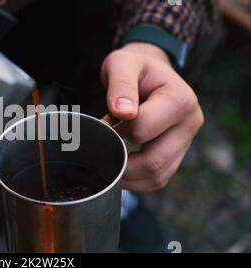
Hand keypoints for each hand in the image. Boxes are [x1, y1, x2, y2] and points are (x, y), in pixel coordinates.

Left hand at [101, 42, 203, 191]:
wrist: (150, 73)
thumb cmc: (134, 67)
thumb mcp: (122, 64)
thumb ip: (121, 85)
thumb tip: (122, 113)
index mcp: (180, 100)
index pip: (142, 129)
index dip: (116, 131)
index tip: (104, 124)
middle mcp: (190, 124)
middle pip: (154, 161)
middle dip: (121, 163)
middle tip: (99, 152)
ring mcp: (186, 143)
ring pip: (157, 176)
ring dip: (128, 177)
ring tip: (108, 162)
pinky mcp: (177, 155)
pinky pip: (158, 180)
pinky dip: (136, 181)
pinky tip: (120, 168)